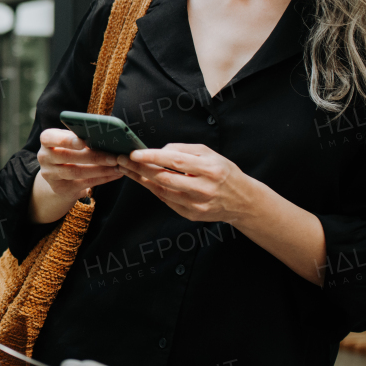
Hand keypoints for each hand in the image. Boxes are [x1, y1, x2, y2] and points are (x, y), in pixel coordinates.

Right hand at [36, 128, 122, 203]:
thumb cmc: (70, 149)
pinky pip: (84, 184)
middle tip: (113, 157)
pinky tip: (115, 174)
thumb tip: (106, 137)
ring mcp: (50, 174)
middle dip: (93, 157)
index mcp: (47, 140)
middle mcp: (44, 157)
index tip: (82, 142)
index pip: (50, 138)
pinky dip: (102, 178)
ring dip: (100, 170)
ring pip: (76, 172)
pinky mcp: (60, 188)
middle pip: (67, 156)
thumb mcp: (70, 140)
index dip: (66, 140)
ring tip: (117, 166)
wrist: (59, 174)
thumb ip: (81, 136)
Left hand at [114, 144, 255, 223]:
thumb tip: (159, 151)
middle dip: (140, 169)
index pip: (175, 161)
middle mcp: (203, 189)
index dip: (152, 157)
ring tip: (127, 169)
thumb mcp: (210, 154)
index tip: (134, 153)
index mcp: (209, 169)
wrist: (243, 201)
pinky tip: (142, 181)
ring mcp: (197, 205)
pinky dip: (154, 190)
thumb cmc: (224, 172)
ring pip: (162, 191)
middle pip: (164, 178)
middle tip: (122, 160)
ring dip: (142, 180)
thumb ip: (184, 150)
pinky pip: (167, 201)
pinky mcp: (192, 215)